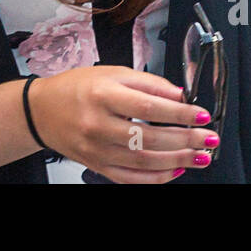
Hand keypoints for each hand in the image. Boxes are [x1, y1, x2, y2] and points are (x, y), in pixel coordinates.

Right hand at [28, 66, 217, 183]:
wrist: (42, 111)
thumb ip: (148, 83)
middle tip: (208, 138)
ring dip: (178, 160)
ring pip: (144, 161)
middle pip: (150, 137)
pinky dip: (156, 177)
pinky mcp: (97, 166)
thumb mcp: (112, 72)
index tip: (201, 114)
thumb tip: (180, 95)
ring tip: (200, 156)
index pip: (149, 106)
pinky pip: (131, 178)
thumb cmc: (76, 88)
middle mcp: (99, 123)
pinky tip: (175, 170)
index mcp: (103, 94)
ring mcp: (97, 149)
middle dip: (185, 139)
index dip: (179, 112)